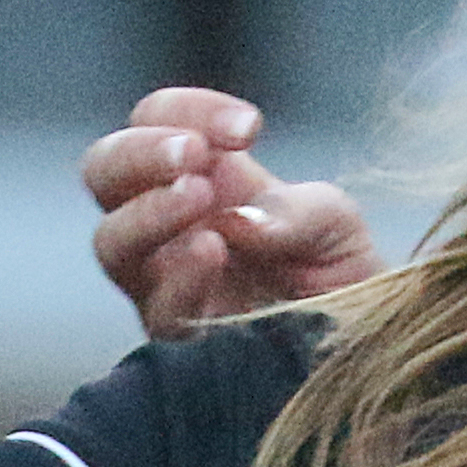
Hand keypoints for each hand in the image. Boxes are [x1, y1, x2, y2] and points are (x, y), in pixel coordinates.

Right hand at [85, 90, 375, 335]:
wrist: (362, 354)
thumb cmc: (342, 280)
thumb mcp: (338, 226)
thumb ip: (298, 209)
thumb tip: (239, 220)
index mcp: (206, 180)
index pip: (156, 121)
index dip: (190, 112)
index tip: (249, 129)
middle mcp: (171, 227)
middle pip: (104, 170)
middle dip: (139, 151)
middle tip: (192, 153)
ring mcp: (167, 284)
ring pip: (110, 239)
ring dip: (147, 210)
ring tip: (198, 196)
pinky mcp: (180, 341)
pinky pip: (156, 307)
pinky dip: (180, 276)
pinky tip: (213, 251)